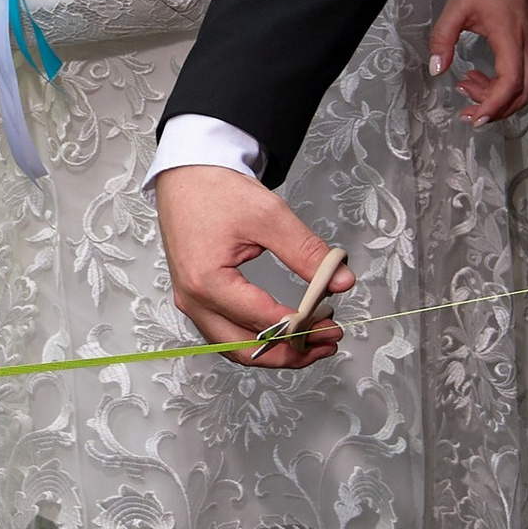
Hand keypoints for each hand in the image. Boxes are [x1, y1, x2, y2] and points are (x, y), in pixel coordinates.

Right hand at [154, 166, 351, 363]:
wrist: (188, 176)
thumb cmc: (216, 190)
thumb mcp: (270, 216)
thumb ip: (306, 252)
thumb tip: (339, 280)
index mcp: (206, 281)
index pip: (263, 320)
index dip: (303, 327)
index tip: (331, 324)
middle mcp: (194, 300)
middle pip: (246, 349)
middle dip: (291, 353)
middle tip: (327, 341)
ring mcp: (191, 303)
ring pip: (235, 348)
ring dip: (275, 352)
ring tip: (312, 342)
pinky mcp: (196, 300)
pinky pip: (226, 335)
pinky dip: (257, 341)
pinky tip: (284, 333)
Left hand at [428, 0, 527, 124]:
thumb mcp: (457, 7)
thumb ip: (443, 40)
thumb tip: (436, 69)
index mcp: (510, 39)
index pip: (510, 85)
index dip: (493, 107)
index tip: (474, 118)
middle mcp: (526, 46)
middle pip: (521, 94)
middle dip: (494, 109)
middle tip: (467, 111)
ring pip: (522, 86)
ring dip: (496, 95)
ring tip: (466, 85)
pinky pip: (521, 73)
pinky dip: (501, 83)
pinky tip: (477, 74)